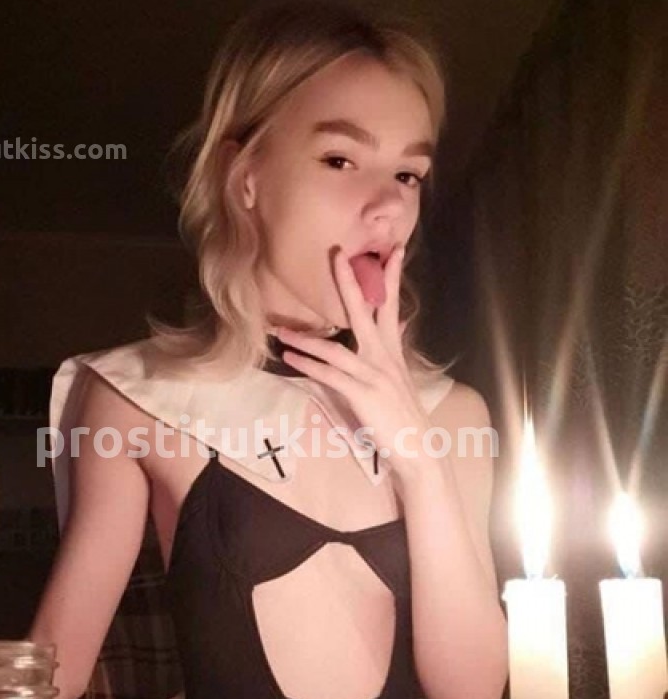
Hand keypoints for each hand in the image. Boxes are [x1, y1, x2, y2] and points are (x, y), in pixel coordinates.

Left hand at [274, 245, 432, 484]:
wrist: (418, 447)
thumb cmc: (404, 416)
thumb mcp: (402, 377)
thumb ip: (394, 348)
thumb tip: (396, 322)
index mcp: (394, 351)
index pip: (391, 307)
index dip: (391, 278)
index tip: (393, 250)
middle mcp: (384, 357)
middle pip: (365, 312)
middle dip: (350, 284)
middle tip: (337, 255)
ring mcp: (373, 375)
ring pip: (335, 348)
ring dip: (305, 338)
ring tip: (281, 331)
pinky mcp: (362, 395)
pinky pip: (330, 376)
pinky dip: (308, 366)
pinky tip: (290, 359)